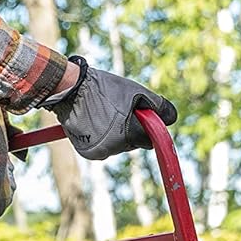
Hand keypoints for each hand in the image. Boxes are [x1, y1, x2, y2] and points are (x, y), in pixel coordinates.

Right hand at [48, 56, 177, 159]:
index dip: (145, 127)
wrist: (69, 90)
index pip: (148, 141)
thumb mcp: (136, 92)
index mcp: (129, 135)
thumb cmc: (104, 88)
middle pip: (132, 143)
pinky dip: (102, 137)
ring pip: (117, 145)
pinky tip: (94, 121)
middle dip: (130, 129)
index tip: (138, 115)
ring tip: (103, 112)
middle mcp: (115, 148)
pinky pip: (103, 147)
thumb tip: (171, 119)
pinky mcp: (88, 152)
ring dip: (115, 133)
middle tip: (118, 110)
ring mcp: (100, 152)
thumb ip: (159, 106)